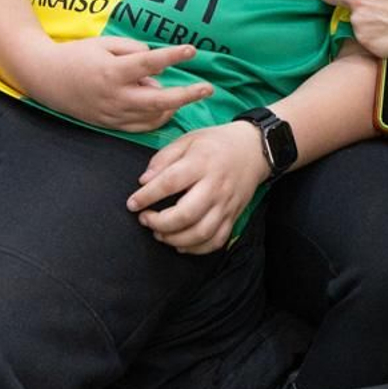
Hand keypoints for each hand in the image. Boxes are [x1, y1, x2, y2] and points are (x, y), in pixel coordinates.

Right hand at [30, 38, 211, 131]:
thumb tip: (157, 63)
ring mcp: (112, 113)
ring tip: (187, 95)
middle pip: (158, 100)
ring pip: (152, 117)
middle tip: (208, 89)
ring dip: (173, 107)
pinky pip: (140, 127)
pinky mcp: (109, 124)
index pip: (149, 63)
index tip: (192, 50)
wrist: (46, 78)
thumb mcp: (104, 43)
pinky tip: (167, 109)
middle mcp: (114, 96)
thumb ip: (133, 50)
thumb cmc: (77, 55)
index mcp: (113, 71)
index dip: (173, 56)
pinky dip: (157, 119)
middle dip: (187, 96)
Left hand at [129, 122, 270, 252]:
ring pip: (200, 233)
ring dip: (174, 239)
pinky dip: (196, 249)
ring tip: (159, 233)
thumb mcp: (188, 139)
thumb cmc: (217, 143)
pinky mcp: (233, 216)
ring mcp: (226, 204)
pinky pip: (216, 241)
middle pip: (186, 214)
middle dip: (159, 223)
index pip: (170, 182)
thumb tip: (143, 181)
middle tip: (145, 219)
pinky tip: (180, 243)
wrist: (255, 149)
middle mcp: (215, 186)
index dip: (147, 196)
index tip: (132, 203)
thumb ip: (164, 158)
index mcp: (202, 163)